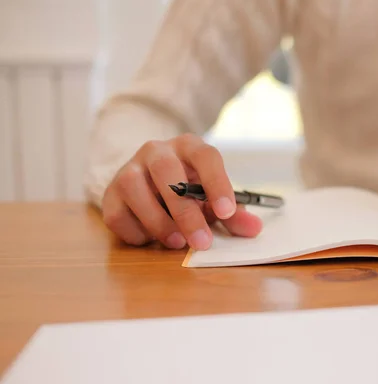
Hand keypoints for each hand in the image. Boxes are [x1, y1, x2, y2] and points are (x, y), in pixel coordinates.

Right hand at [101, 134, 261, 249]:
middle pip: (167, 172)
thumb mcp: (212, 199)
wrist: (147, 182)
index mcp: (189, 147)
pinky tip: (150, 238)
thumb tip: (255, 229)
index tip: (227, 212)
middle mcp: (157, 151)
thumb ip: (234, 214)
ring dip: (158, 222)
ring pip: (135, 188)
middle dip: (185, 210)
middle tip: (201, 242)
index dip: (217, 183)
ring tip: (177, 242)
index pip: (206, 156)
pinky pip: (117, 213)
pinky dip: (135, 232)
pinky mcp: (110, 192)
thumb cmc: (188, 189)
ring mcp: (129, 169)